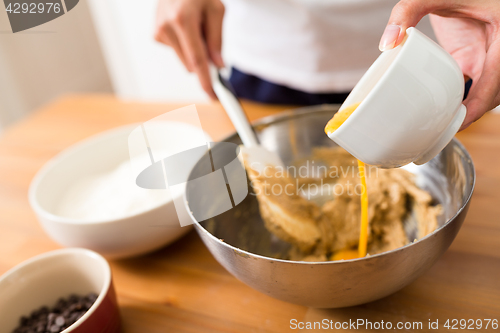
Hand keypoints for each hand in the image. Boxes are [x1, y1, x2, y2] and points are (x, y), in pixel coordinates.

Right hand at [154, 0, 224, 97]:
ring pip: (184, 60)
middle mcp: (167, 27)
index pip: (197, 59)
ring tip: (195, 27)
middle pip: (190, 63)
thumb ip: (217, 39)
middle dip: (204, 61)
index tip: (212, 95)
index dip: (205, 80)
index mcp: (183, 20)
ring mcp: (159, 31)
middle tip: (211, 44)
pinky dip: (185, 45)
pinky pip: (177, 51)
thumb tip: (218, 65)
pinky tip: (184, 28)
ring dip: (194, 51)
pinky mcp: (156, 35)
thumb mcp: (216, 10)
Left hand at [379, 0, 499, 129]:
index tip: (462, 121)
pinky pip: (478, 79)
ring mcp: (493, 50)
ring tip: (444, 122)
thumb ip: (409, 9)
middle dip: (476, 110)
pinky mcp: (479, 51)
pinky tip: (445, 103)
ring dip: (472, 104)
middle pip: (497, 89)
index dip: (482, 103)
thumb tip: (387, 42)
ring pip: (490, 87)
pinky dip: (465, 93)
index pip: (498, 77)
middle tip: (447, 127)